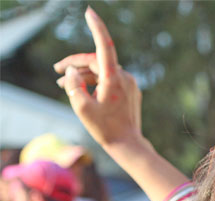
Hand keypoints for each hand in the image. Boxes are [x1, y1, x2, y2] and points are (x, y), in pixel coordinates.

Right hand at [54, 7, 143, 150]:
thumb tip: (73, 71)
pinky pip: (109, 80)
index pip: (104, 46)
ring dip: (83, 76)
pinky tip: (83, 90)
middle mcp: (124, 77)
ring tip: (64, 85)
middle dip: (75, 66)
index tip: (89, 12)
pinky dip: (95, 82)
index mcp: (114, 78)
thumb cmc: (106, 129)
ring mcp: (129, 84)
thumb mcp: (82, 108)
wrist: (128, 145)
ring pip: (101, 72)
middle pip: (96, 62)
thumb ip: (74, 85)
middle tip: (57, 71)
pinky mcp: (130, 91)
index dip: (96, 27)